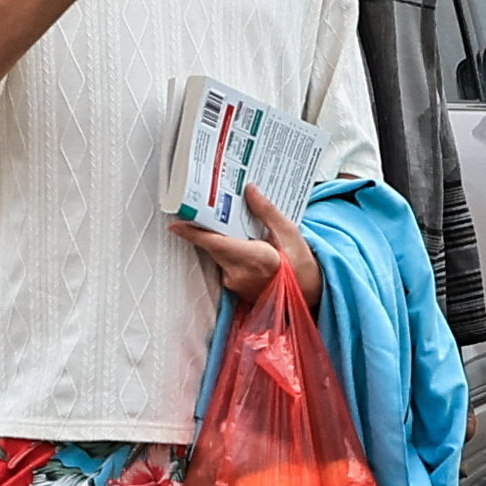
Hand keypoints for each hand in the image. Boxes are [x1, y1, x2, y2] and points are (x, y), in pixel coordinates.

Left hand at [177, 185, 309, 301]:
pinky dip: (230, 253)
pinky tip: (245, 245)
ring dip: (223, 241)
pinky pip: (225, 265)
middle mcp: (238, 274)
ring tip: (238, 227)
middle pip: (214, 246)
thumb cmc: (302, 266)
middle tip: (210, 209)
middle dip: (210, 229)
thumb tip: (249, 190)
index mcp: (252, 258)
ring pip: (219, 255)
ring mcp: (235, 284)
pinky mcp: (235, 288)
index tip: (175, 224)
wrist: (310, 295)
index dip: (193, 233)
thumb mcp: (289, 233)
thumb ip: (267, 211)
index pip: (214, 243)